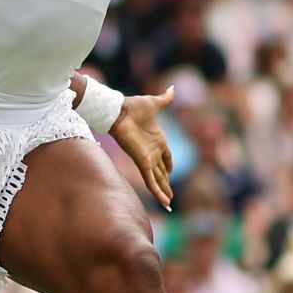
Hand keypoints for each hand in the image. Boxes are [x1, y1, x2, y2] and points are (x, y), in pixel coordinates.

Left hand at [110, 86, 174, 209]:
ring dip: (163, 192)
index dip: (169, 164)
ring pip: (157, 179)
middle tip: (170, 196)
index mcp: (158, 139)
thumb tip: (173, 89)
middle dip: (166, 184)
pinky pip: (151, 180)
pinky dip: (157, 191)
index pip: (166, 156)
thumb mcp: (154, 103)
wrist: (120, 111)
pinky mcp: (142, 162)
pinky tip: (164, 201)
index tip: (171, 171)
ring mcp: (148, 158)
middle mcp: (153, 151)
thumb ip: (165, 99)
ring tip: (168, 204)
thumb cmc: (134, 107)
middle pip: (162, 172)